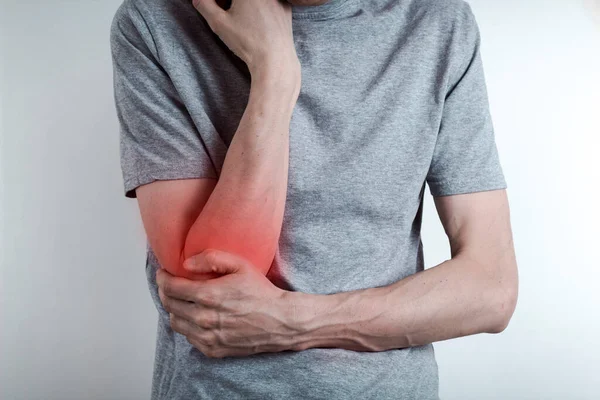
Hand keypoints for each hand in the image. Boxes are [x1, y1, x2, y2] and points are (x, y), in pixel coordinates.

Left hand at [156, 248, 295, 357]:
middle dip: (164, 292)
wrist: (280, 321)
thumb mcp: (241, 265)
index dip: (162, 278)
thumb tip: (187, 263)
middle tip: (169, 285)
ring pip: (175, 322)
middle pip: (169, 305)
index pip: (170, 287)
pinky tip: (196, 316)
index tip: (162, 273)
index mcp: (208, 295)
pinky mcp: (212, 350)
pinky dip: (187, 325)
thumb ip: (212, 258)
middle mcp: (204, 318)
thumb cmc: (261, 292)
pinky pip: (189, 337)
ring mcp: (207, 337)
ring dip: (174, 309)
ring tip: (181, 300)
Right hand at [192, 0, 299, 75]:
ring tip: (240, 20)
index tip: (217, 8)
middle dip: (229, 1)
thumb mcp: (218, 23)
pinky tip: (256, 24)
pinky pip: (268, 2)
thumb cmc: (247, 42)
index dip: (218, 1)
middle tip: (224, 12)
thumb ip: (204, 5)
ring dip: (243, 4)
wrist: (275, 59)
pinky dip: (259, 8)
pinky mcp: (286, 7)